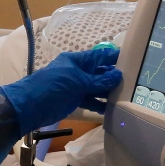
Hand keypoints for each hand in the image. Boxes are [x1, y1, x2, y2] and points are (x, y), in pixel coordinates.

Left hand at [0, 48, 121, 133]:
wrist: (30, 106)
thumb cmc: (53, 87)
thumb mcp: (77, 82)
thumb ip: (98, 80)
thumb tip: (118, 75)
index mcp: (77, 60)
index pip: (100, 56)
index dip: (115, 57)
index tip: (133, 60)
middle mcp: (78, 71)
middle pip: (100, 72)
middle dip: (115, 77)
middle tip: (134, 83)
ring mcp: (76, 86)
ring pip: (97, 88)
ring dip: (109, 92)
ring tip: (126, 97)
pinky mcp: (74, 100)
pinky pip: (91, 100)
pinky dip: (100, 104)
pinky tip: (112, 109)